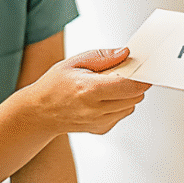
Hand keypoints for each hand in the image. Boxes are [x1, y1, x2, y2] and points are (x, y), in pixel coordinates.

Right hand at [30, 47, 149, 135]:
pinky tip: (103, 100)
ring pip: (131, 107)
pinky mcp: (100, 129)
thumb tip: (124, 53)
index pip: (130, 86)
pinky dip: (119, 106)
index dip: (141, 77)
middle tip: (123, 74)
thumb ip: (103, 57)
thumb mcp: (74, 62)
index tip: (144, 70)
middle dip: (135, 84)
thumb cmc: (53, 86)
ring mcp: (98, 122)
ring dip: (127, 96)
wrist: (39, 112)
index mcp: (90, 90)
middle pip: (135, 97)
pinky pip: (121, 115)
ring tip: (109, 87)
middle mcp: (96, 109)